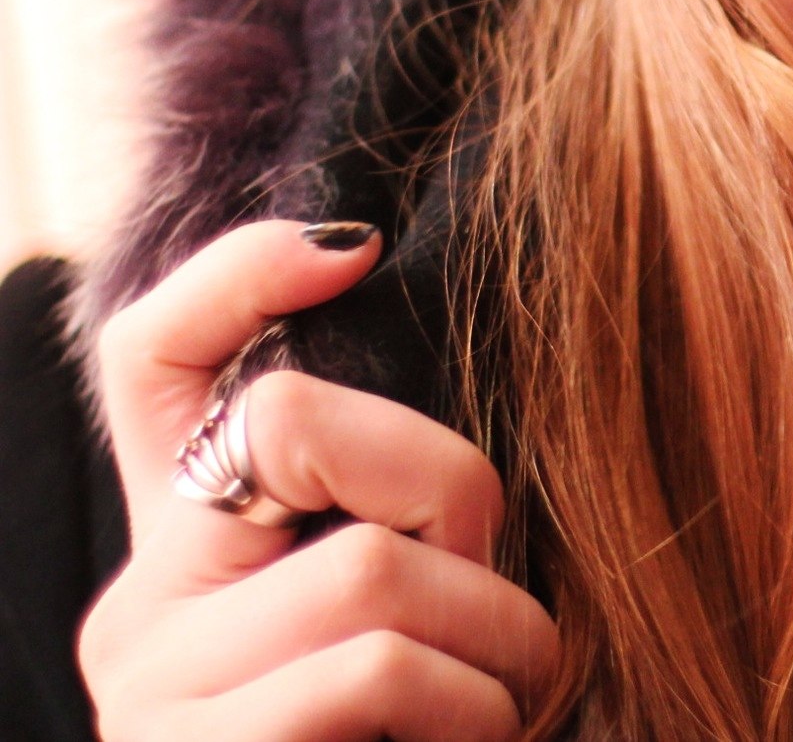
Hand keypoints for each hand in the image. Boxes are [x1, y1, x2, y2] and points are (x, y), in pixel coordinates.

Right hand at [79, 221, 558, 741]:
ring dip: (497, 637)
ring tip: (502, 709)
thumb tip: (463, 442)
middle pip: (299, 427)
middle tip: (497, 603)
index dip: (235, 277)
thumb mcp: (417, 620)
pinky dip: (467, 708)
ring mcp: (151, 696)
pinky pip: (373, 670)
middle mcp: (140, 609)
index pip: (155, 360)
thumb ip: (402, 529)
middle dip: (452, 491)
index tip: (351, 247)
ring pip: (369, 568)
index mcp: (191, 552)